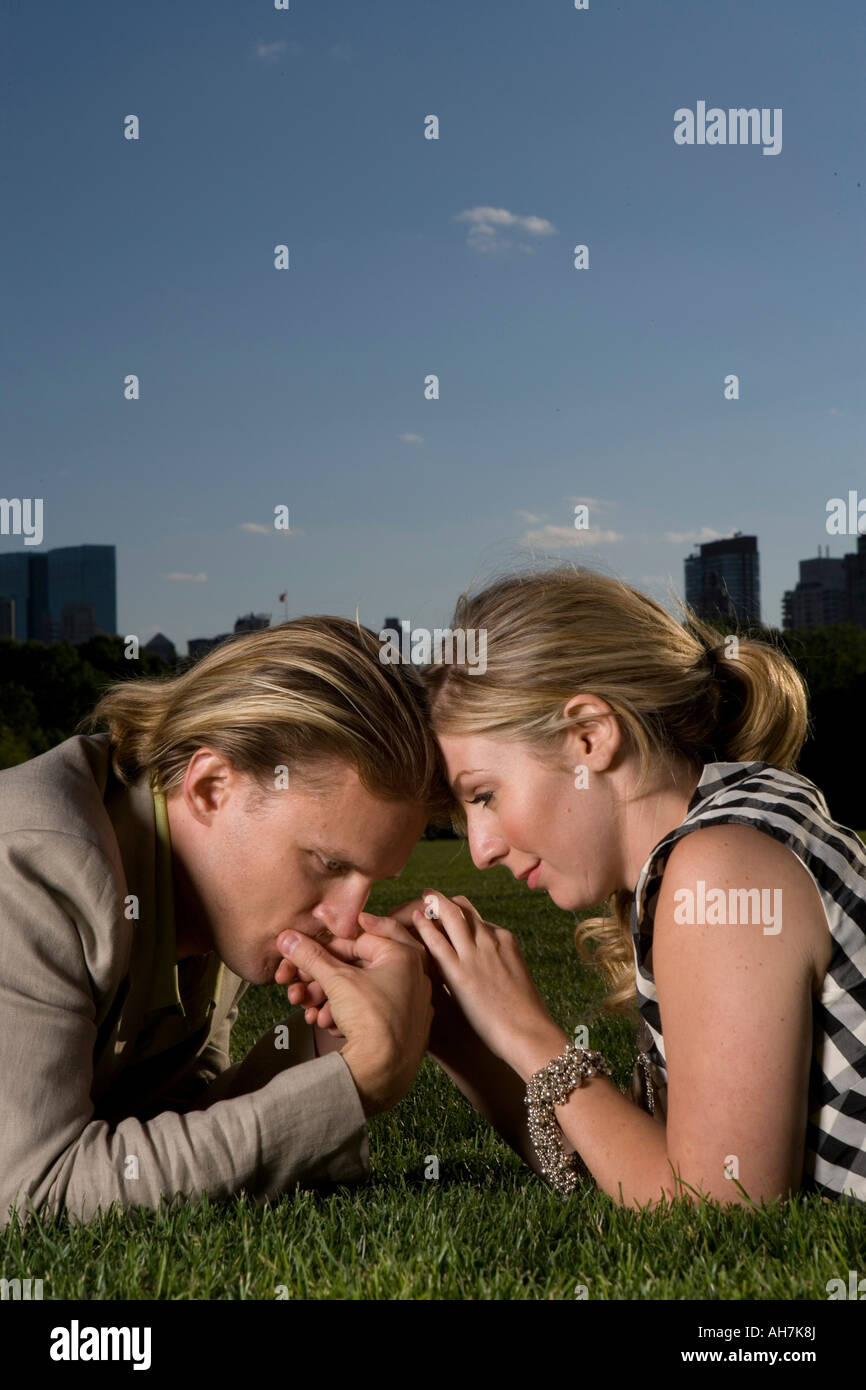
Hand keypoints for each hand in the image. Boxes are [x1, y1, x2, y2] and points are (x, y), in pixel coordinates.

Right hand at [279, 927, 432, 1116]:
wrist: (384, 1071)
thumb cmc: (370, 1019)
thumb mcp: (336, 981)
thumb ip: (311, 956)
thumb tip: (288, 938)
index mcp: (404, 955)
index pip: (358, 940)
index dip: (327, 949)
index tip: (306, 956)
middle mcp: (414, 975)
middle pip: (358, 968)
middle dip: (325, 979)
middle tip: (303, 986)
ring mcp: (411, 1002)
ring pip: (362, 991)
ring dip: (332, 999)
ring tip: (313, 1011)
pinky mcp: (405, 1026)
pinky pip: (373, 1011)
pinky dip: (349, 1015)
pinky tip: (331, 1026)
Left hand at [411, 889, 566, 1075]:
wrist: (528, 1032)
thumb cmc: (526, 1016)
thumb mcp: (517, 980)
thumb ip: (502, 968)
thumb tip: (494, 973)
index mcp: (506, 940)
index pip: (477, 918)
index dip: (460, 914)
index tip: (446, 915)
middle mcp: (490, 939)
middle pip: (463, 909)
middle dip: (444, 901)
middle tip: (429, 896)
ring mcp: (474, 953)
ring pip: (450, 915)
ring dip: (433, 903)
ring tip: (420, 898)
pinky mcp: (459, 972)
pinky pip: (436, 941)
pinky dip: (424, 926)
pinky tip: (413, 921)